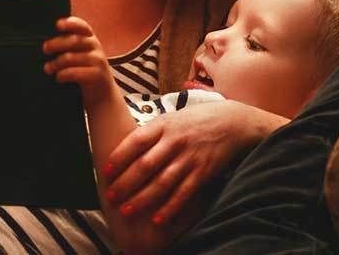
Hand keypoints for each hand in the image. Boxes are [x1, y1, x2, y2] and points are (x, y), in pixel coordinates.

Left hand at [42, 16, 116, 103]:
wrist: (102, 92)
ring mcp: (98, 60)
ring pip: (71, 57)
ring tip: (47, 68)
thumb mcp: (79, 53)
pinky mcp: (97, 75)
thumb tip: (45, 43)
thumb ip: (67, 45)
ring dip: (55, 63)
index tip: (57, 25)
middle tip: (45, 49)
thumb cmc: (84, 69)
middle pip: (73, 40)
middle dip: (56, 44)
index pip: (82, 26)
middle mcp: (95, 46)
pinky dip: (64, 75)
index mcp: (89, 38)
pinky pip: (76, 72)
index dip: (70, 23)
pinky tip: (58, 78)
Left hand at [102, 99, 285, 224]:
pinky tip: (157, 220)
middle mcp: (175, 141)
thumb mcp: (169, 118)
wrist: (232, 122)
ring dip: (143, 199)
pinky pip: (184, 193)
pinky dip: (170, 208)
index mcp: (162, 125)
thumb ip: (149, 133)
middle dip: (125, 184)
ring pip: (162, 182)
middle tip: (110, 197)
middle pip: (145, 165)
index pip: (135, 141)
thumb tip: (121, 151)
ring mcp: (190, 157)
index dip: (119, 158)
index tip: (105, 172)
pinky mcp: (204, 172)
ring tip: (127, 211)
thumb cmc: (193, 121)